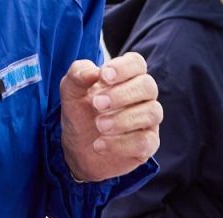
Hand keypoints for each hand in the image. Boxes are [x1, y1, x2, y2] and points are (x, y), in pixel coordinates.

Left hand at [60, 53, 161, 182]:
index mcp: (127, 77)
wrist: (79, 150)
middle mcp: (143, 96)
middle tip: (96, 104)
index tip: (103, 77)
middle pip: (148, 86)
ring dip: (123, 119)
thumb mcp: (71, 91)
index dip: (123, 67)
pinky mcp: (148, 144)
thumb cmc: (81, 114)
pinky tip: (99, 145)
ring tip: (99, 126)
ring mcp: (148, 121)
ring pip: (152, 112)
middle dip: (122, 94)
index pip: (136, 63)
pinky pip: (145, 141)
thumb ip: (78, 75)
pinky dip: (120, 143)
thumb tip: (92, 71)